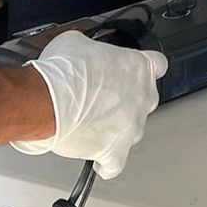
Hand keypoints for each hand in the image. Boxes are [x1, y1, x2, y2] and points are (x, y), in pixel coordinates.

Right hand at [11, 32, 166, 179]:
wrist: (49, 101)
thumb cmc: (63, 71)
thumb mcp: (78, 43)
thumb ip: (92, 49)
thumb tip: (84, 53)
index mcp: (138, 67)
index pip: (158, 65)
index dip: (144, 70)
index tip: (134, 73)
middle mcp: (142, 96)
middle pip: (146, 99)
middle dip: (128, 101)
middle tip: (104, 100)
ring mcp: (132, 125)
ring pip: (133, 130)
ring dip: (118, 130)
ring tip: (95, 127)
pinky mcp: (116, 151)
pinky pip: (116, 163)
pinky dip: (108, 163)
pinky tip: (99, 161)